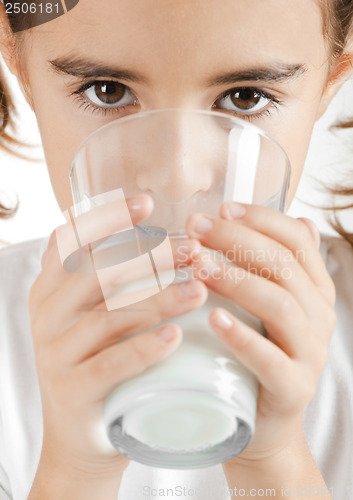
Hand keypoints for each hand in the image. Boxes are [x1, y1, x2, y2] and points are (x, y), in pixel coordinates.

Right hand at [29, 194, 206, 480]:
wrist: (83, 437)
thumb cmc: (102, 363)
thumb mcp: (100, 316)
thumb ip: (115, 280)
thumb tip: (169, 239)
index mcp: (50, 289)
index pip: (71, 241)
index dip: (107, 218)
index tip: (147, 202)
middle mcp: (46, 315)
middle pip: (97, 274)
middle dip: (148, 258)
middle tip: (192, 250)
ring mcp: (55, 353)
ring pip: (108, 316)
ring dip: (157, 299)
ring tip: (198, 291)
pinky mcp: (72, 391)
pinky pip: (109, 363)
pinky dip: (143, 348)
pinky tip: (174, 338)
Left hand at [186, 202, 335, 463]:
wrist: (262, 421)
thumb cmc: (256, 352)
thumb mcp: (265, 304)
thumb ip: (275, 266)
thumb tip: (300, 218)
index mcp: (313, 290)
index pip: (297, 240)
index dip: (261, 219)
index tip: (221, 208)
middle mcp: (318, 316)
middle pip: (283, 266)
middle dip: (237, 241)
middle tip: (196, 228)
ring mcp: (309, 353)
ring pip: (279, 304)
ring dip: (236, 280)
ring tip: (198, 266)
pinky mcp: (292, 388)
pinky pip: (269, 359)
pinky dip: (240, 336)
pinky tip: (213, 317)